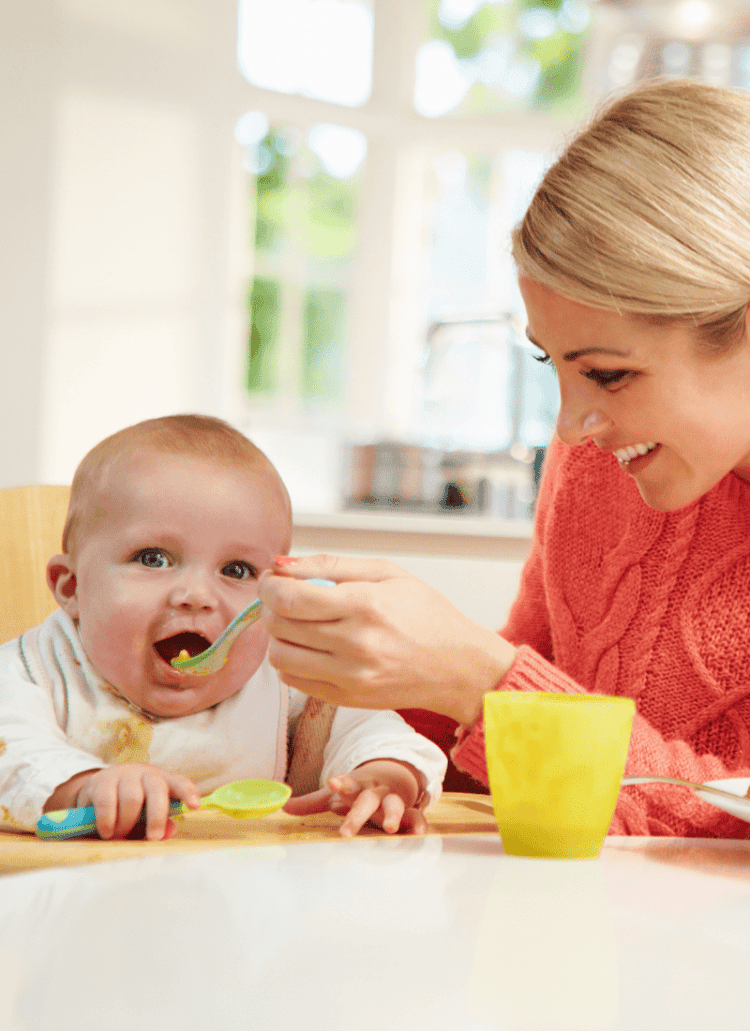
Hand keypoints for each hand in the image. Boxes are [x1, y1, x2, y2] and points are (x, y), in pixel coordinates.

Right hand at [44, 764, 200, 840]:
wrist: (95, 792)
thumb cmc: (128, 808)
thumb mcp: (144, 819)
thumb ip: (158, 826)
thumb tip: (170, 831)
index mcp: (162, 782)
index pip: (180, 782)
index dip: (188, 792)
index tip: (195, 806)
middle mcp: (145, 774)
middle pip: (157, 789)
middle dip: (157, 816)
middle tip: (153, 837)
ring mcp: (123, 775)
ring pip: (132, 797)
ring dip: (127, 823)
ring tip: (120, 837)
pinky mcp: (101, 781)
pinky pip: (107, 801)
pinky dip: (108, 821)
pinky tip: (107, 832)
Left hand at [258, 555, 516, 724]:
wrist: (458, 666)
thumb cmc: (425, 614)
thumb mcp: (387, 573)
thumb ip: (330, 564)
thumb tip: (281, 563)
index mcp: (365, 605)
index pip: (289, 597)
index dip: (268, 584)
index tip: (271, 578)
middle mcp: (355, 644)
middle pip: (278, 625)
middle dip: (270, 605)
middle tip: (284, 596)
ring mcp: (350, 677)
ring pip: (280, 656)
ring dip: (278, 635)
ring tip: (298, 623)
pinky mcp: (346, 699)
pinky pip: (293, 680)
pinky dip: (291, 660)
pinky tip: (310, 646)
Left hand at [283, 759, 427, 836]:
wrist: (392, 776)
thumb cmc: (359, 791)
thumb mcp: (337, 794)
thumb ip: (311, 803)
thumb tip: (282, 807)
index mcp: (356, 786)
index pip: (346, 783)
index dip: (340, 783)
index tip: (332, 783)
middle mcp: (374, 792)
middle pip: (366, 800)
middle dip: (357, 815)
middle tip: (346, 832)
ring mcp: (392, 801)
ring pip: (395, 805)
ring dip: (393, 815)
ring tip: (390, 828)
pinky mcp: (408, 812)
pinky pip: (416, 817)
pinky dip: (418, 825)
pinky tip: (420, 834)